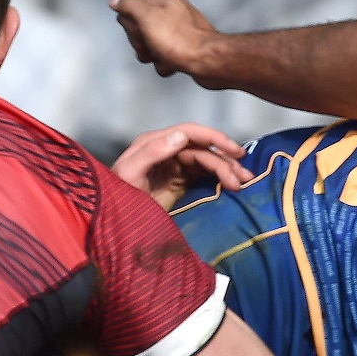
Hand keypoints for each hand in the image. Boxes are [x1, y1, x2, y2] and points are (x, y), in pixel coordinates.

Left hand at [111, 124, 249, 208]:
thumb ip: (152, 152)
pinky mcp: (179, 182)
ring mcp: (174, 166)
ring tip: (243, 183)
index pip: (189, 132)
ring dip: (227, 170)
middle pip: (203, 149)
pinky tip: (232, 186)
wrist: (113, 223)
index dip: (213, 138)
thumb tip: (181, 136)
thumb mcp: (129, 174)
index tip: (233, 150)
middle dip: (225, 160)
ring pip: (207, 162)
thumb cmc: (116, 197)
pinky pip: (204, 176)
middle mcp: (166, 150)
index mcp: (154, 143)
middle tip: (244, 176)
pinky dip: (220, 179)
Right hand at [112, 0, 223, 80]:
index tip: (144, 32)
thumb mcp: (146, 16)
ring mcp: (177, 27)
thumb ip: (127, 5)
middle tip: (155, 46)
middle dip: (142, 44)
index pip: (128, 12)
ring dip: (153, 56)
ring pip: (149, 45)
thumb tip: (115, 2)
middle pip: (137, 30)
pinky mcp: (184, 44)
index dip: (132, 28)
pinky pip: (164, 56)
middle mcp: (170, 8)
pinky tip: (174, 63)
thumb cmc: (178, 39)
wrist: (208, 61)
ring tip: (165, 56)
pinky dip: (166, 63)